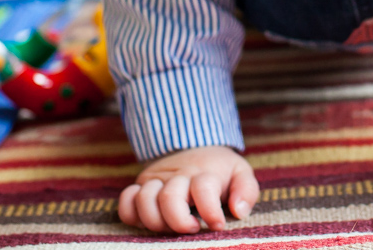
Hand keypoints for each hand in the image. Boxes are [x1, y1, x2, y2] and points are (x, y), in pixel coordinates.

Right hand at [119, 145, 258, 233]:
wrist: (194, 146)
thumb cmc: (219, 169)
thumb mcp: (240, 173)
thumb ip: (246, 191)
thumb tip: (238, 211)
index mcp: (204, 173)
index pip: (203, 188)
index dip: (210, 210)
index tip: (217, 224)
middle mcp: (178, 175)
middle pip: (169, 198)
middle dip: (179, 221)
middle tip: (193, 228)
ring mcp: (156, 179)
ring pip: (144, 200)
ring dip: (156, 221)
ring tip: (171, 227)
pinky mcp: (141, 185)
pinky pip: (125, 201)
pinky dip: (131, 214)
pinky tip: (147, 221)